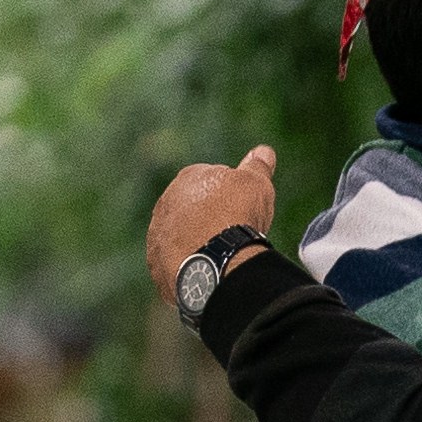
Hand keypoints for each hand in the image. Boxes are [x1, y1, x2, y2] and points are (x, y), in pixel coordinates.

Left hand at [147, 147, 276, 300]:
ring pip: (181, 238)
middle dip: (211, 219)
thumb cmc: (237, 217)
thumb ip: (257, 166)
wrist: (217, 263)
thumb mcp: (255, 184)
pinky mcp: (157, 265)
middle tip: (235, 234)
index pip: (212, 182)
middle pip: (193, 210)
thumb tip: (264, 150)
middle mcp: (165, 204)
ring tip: (223, 256)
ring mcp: (157, 236)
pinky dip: (190, 266)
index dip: (232, 196)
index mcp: (188, 178)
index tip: (245, 210)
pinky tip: (209, 271)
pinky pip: (176, 263)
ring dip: (198, 243)